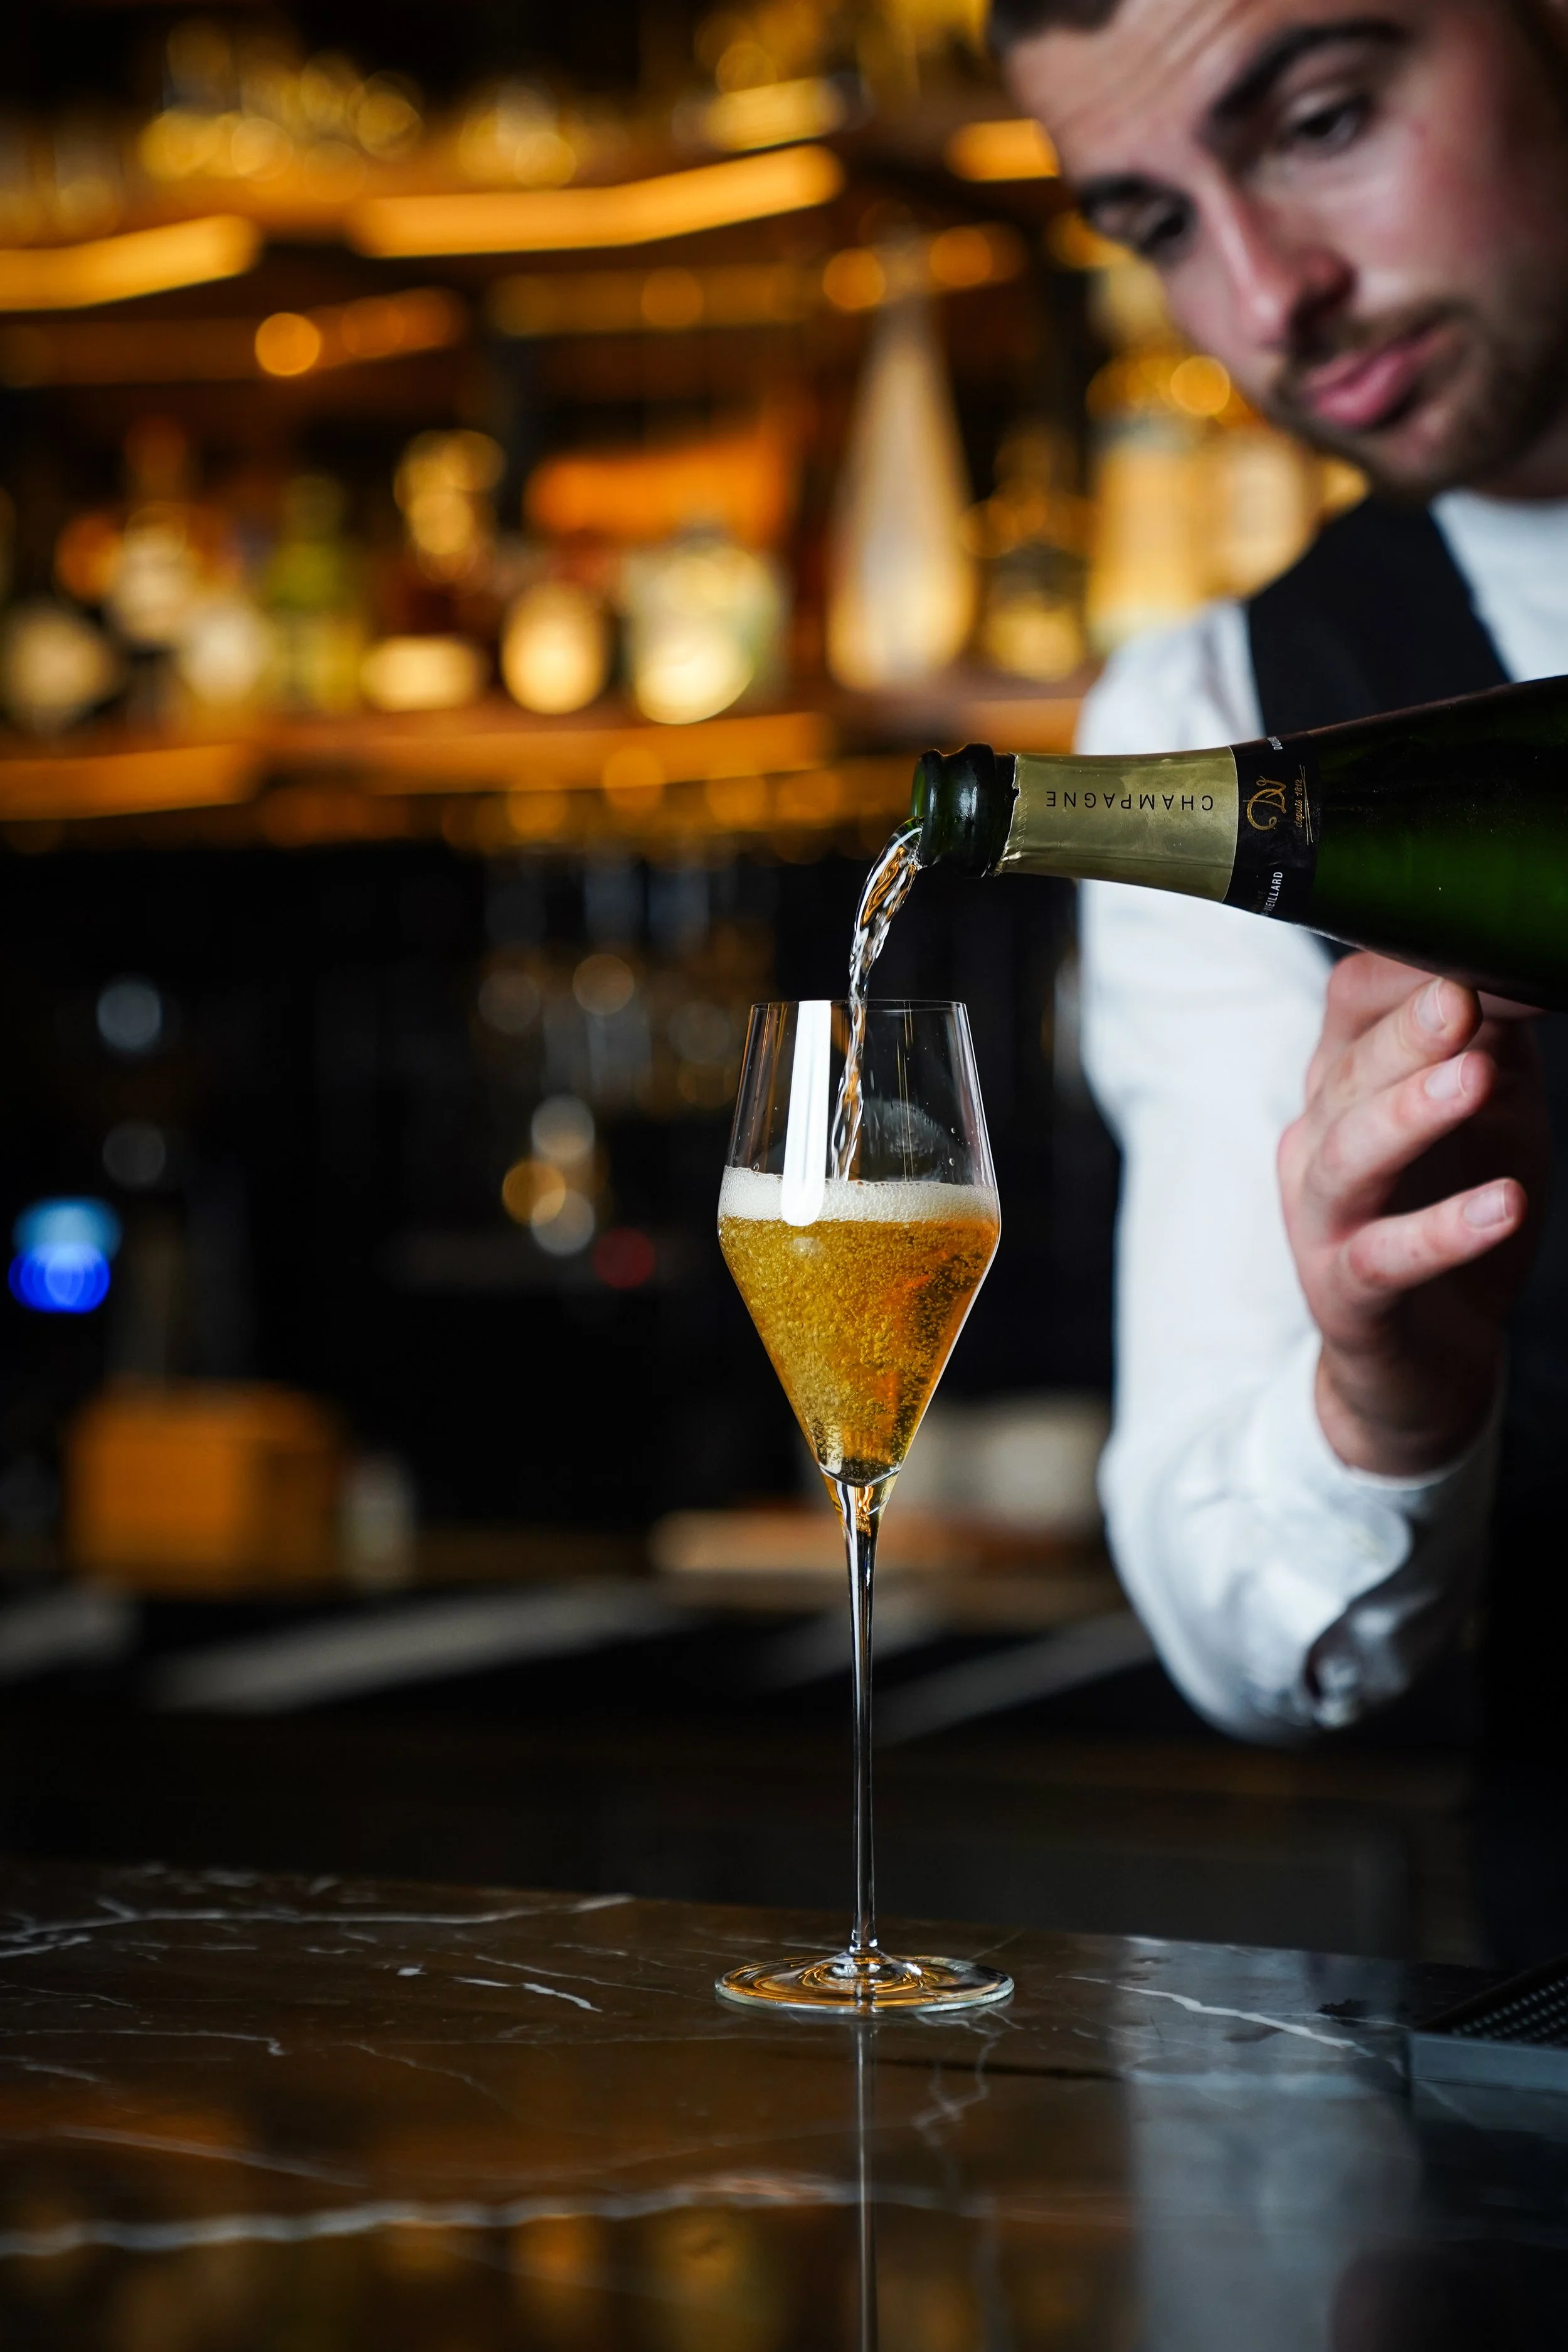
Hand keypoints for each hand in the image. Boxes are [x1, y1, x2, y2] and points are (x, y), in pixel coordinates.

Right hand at [1278, 953, 1548, 1476]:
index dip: (1409, 973)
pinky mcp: (1344, 1295)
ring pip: (1350, 1158)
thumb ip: (1498, 1043)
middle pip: (1347, 1073)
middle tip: (1462, 1001)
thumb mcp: (1492, 1114)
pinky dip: (1442, 1231)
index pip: (1352, 1002)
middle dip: (1407, 1036)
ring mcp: (1322, 1220)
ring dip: (1409, 1116)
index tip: (1479, 945)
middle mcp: (1318, 1140)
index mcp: (1344, 1082)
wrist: (1426, 1354)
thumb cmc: (1453, 1210)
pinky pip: (1383, 1258)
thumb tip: (1522, 967)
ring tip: (1475, 1083)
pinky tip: (1502, 1205)